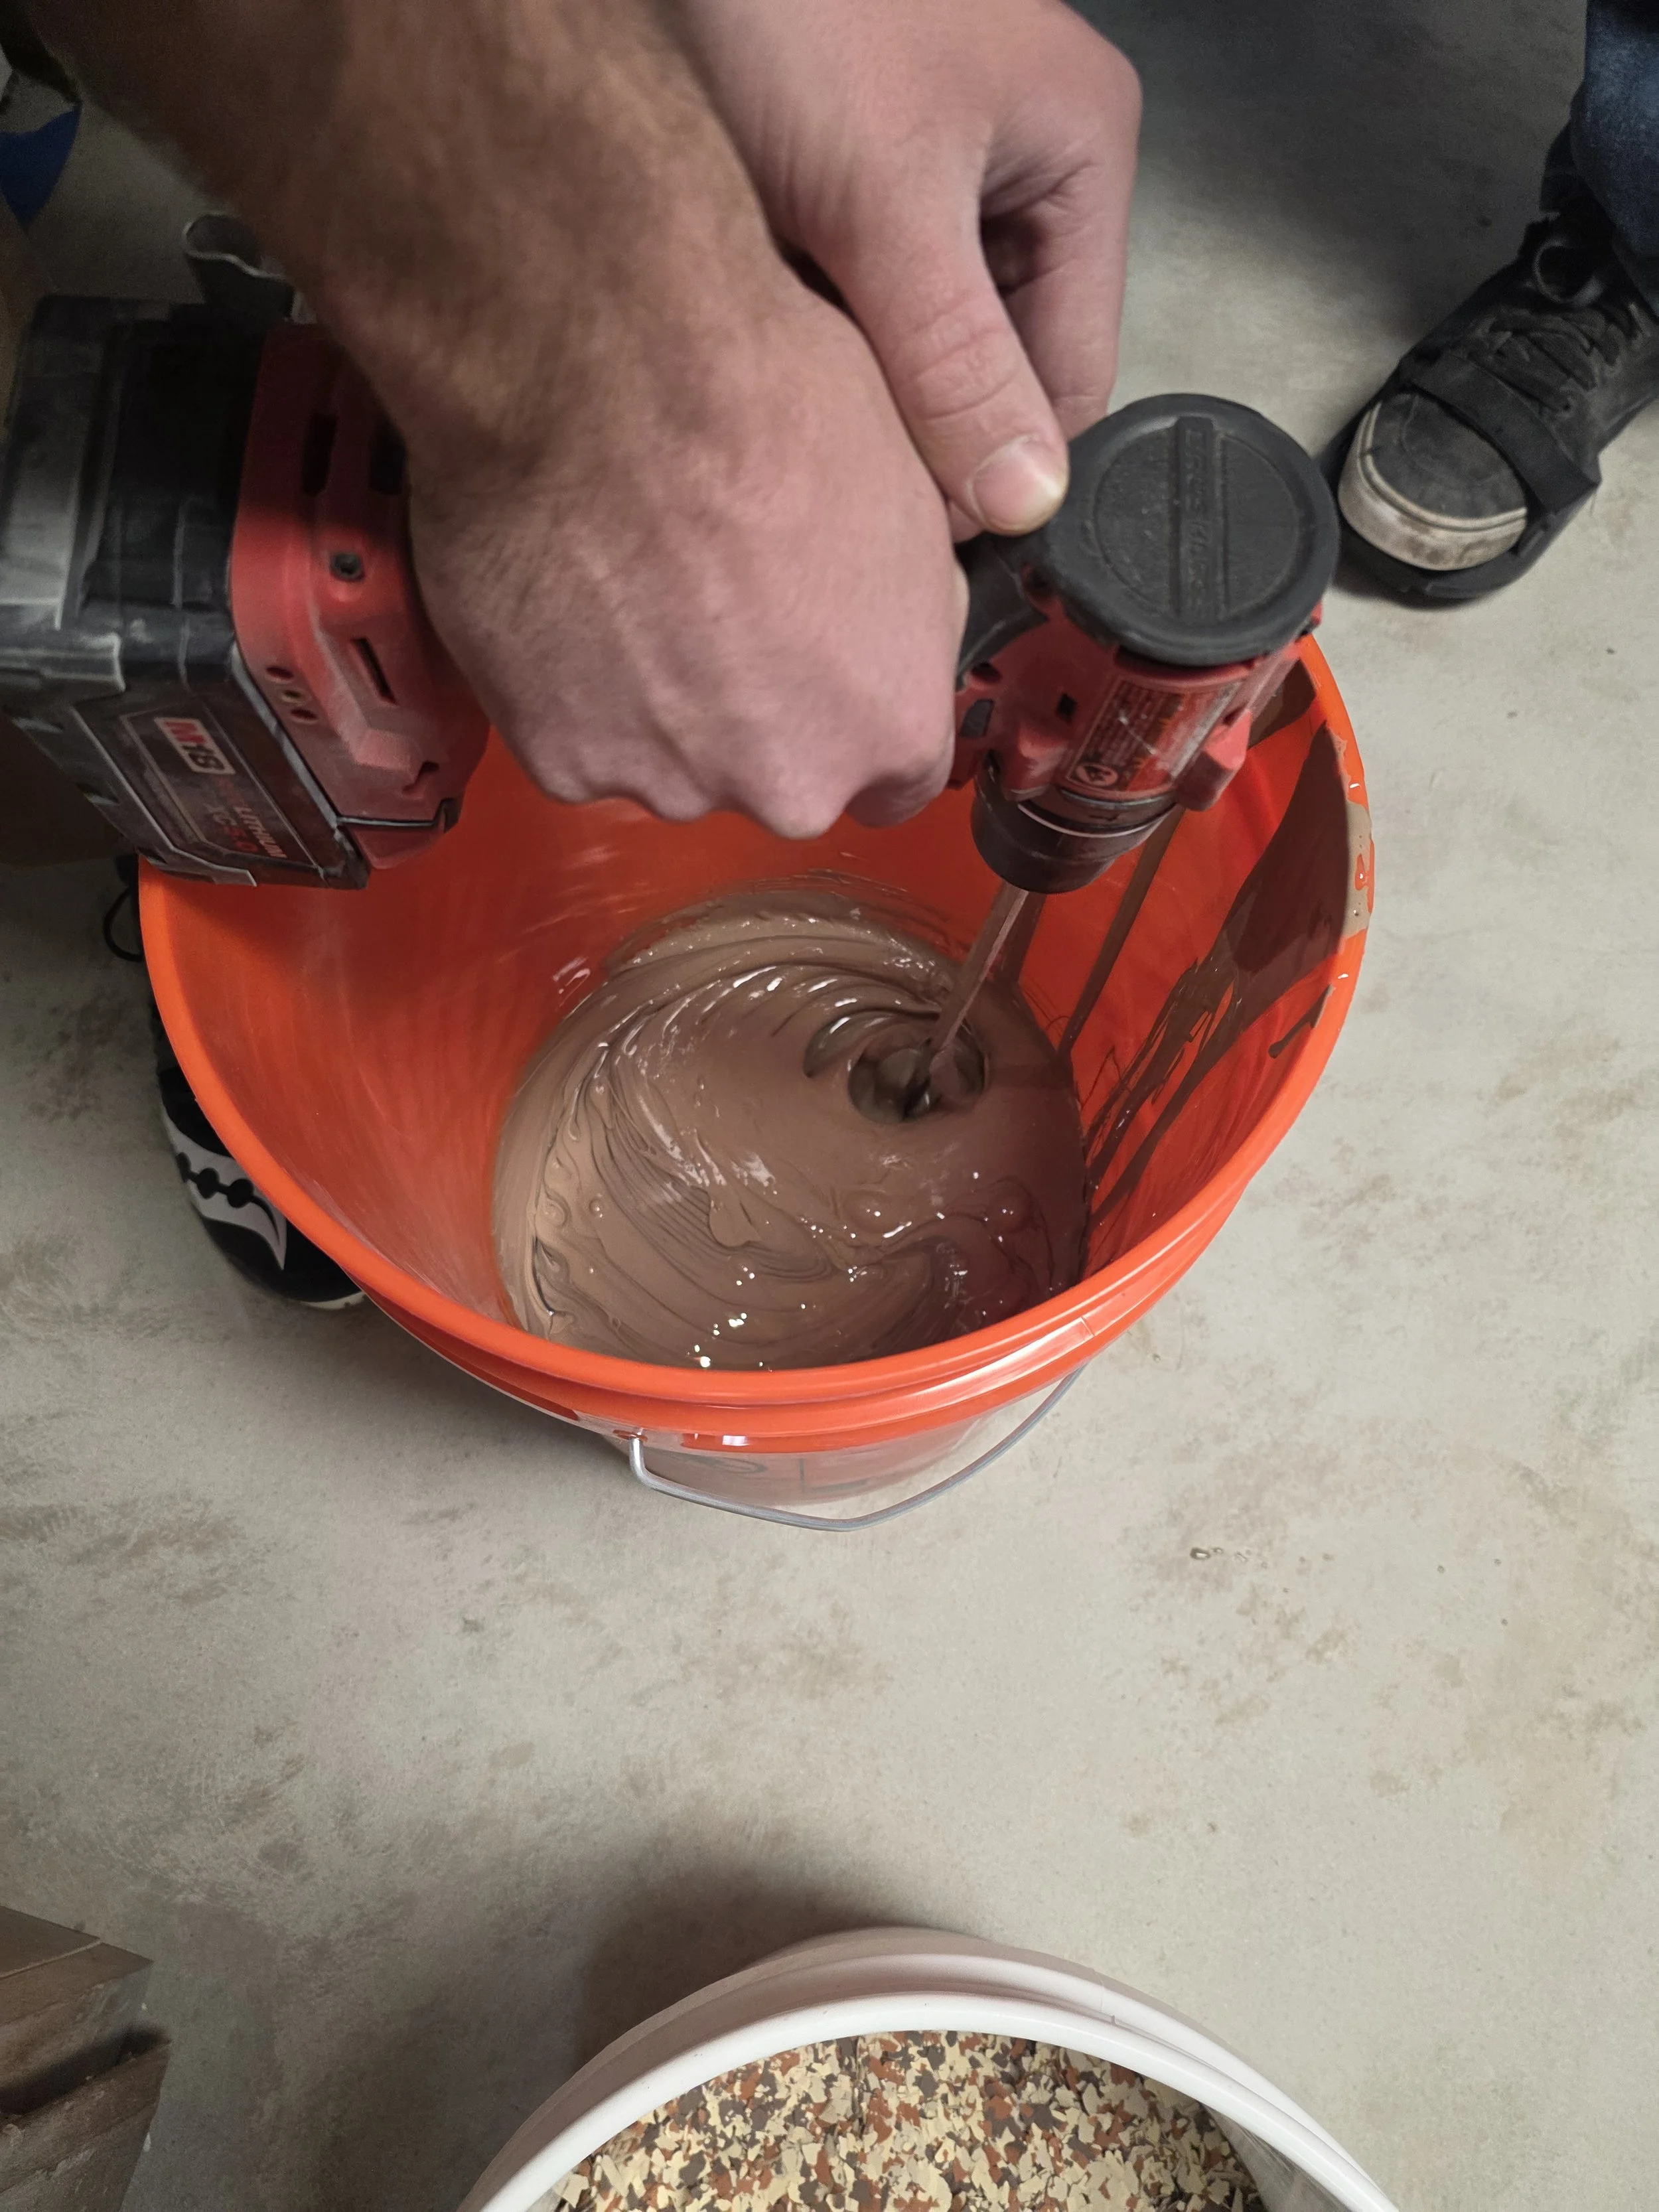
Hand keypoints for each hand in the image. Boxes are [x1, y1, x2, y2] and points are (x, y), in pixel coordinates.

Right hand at [407, 257, 967, 835]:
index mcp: (888, 727)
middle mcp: (787, 785)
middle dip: (761, 709)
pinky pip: (582, 738)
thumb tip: (911, 620)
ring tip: (634, 581)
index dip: (859, 716)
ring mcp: (668, 782)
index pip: (895, 778)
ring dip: (663, 698)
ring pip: (676, 760)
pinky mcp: (561, 759)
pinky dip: (574, 686)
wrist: (591, 368)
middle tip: (717, 596)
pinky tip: (572, 594)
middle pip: (781, 772)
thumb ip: (917, 601)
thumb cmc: (759, 400)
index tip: (828, 669)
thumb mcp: (909, 484)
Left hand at [675, 0, 1140, 532]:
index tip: (924, 526)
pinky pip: (855, 306)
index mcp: (1080, 152)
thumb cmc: (787, 4)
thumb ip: (956, 363)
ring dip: (861, 384)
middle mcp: (1019, 166)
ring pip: (920, 347)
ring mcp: (933, 178)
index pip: (1075, 370)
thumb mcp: (885, 201)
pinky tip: (766, 342)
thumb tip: (1022, 499)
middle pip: (998, 365)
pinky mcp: (849, 188)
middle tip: (844, 461)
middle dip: (923, 419)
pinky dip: (815, 337)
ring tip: (796, 390)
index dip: (1005, 465)